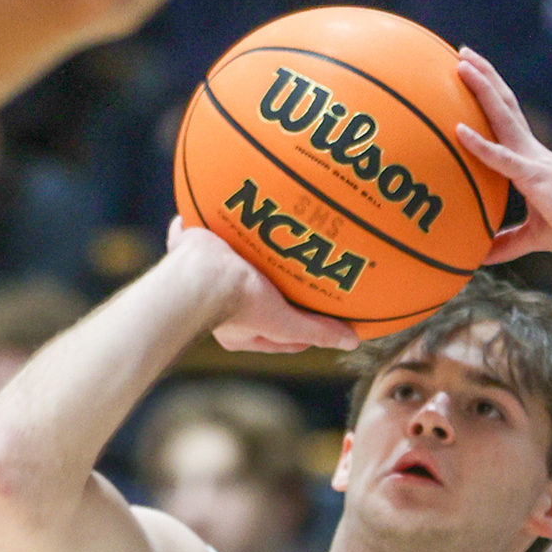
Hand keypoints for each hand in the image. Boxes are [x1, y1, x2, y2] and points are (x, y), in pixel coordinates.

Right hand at [162, 222, 357, 353]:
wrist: (202, 273)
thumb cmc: (239, 304)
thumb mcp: (283, 322)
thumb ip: (315, 331)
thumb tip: (352, 342)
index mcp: (237, 330)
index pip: (277, 335)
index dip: (302, 330)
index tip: (323, 320)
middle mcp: (221, 305)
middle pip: (259, 300)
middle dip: (278, 290)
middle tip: (302, 279)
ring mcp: (208, 275)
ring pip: (237, 265)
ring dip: (253, 255)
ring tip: (274, 240)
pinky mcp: (198, 247)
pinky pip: (210, 233)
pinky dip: (220, 223)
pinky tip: (236, 209)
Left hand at [453, 48, 551, 262]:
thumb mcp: (533, 237)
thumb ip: (506, 244)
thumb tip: (479, 257)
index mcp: (531, 160)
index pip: (507, 120)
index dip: (490, 97)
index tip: (473, 76)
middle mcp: (531, 151)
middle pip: (502, 105)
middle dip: (483, 77)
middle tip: (462, 54)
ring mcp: (532, 160)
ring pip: (502, 116)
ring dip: (481, 89)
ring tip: (461, 64)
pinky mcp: (533, 176)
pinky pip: (501, 158)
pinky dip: (479, 144)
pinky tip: (458, 130)